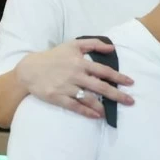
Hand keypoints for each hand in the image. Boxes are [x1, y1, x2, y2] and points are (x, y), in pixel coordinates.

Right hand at [16, 39, 134, 119]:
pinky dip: (86, 112)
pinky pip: (75, 106)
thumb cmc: (54, 56)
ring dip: (102, 106)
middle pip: (100, 87)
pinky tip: (97, 116)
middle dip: (117, 95)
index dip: (118, 77)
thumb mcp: (72, 45)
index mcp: (80, 63)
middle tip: (130, 101)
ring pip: (88, 98)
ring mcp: (66, 88)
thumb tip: (112, 47)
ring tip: (113, 112)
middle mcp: (75, 76)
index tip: (130, 83)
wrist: (29, 69)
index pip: (103, 71)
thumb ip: (93, 44)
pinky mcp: (57, 98)